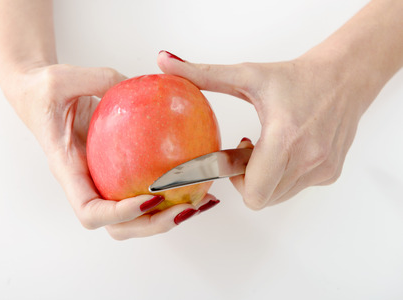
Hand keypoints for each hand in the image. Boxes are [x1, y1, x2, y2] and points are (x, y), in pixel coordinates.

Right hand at [5, 64, 217, 238]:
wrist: (39, 96)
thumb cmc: (44, 91)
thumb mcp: (62, 79)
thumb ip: (98, 80)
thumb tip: (140, 85)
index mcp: (68, 170)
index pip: (90, 210)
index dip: (120, 214)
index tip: (151, 200)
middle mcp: (87, 184)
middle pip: (119, 226)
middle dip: (154, 224)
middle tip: (188, 208)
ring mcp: (102, 181)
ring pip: (135, 216)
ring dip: (168, 216)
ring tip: (201, 202)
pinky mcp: (116, 173)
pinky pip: (143, 189)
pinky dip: (169, 194)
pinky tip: (197, 179)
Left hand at [157, 51, 374, 208]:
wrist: (344, 77)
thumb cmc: (296, 77)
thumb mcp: (247, 75)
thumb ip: (203, 74)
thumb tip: (163, 63)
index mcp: (285, 136)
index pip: (253, 192)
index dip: (234, 180)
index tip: (229, 156)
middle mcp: (308, 159)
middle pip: (261, 198)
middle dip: (246, 179)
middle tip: (245, 151)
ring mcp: (322, 169)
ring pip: (277, 196)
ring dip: (264, 178)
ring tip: (265, 148)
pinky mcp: (330, 174)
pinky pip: (294, 188)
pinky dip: (283, 176)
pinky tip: (284, 150)